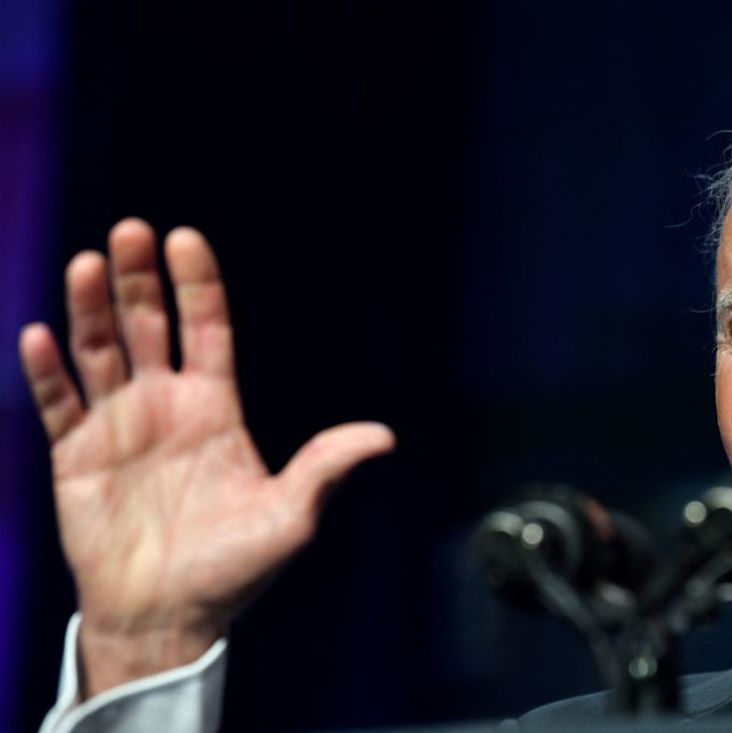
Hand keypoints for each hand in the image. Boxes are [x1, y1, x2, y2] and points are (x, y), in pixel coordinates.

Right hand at [20, 219, 394, 696]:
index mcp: (215, 408)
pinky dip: (48, 371)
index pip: (206, 329)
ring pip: (99, 352)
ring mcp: (119, 426)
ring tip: (88, 265)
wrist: (169, 617)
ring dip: (90, 310)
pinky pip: (58, 403)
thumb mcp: (291, 515)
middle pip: (149, 325)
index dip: (196, 285)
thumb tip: (385, 437)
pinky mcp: (76, 455)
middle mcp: (166, 405)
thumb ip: (326, 466)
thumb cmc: (233, 568)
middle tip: (131, 232)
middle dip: (139, 280)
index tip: (184, 239)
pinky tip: (41, 335)